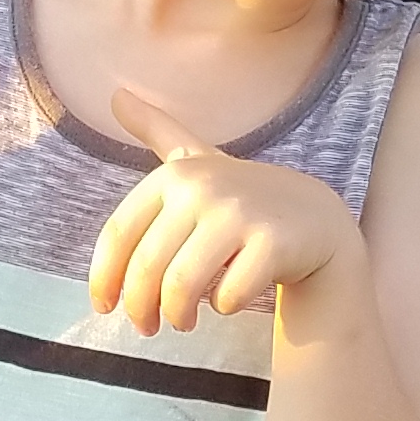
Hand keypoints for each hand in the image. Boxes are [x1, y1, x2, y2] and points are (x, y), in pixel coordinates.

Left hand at [89, 91, 359, 334]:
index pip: (118, 235)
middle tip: (148, 328)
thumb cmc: (241, 198)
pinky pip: (228, 295)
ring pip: (183, 286)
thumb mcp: (197, 160)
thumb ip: (157, 130)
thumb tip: (115, 93)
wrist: (315, 216)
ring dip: (177, 315)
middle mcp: (202, 188)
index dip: (104, 279)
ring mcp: (239, 214)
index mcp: (174, 175)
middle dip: (141, 308)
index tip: (105, 308)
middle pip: (148, 267)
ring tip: (182, 322)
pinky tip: (228, 301)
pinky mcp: (272, 243)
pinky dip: (223, 306)